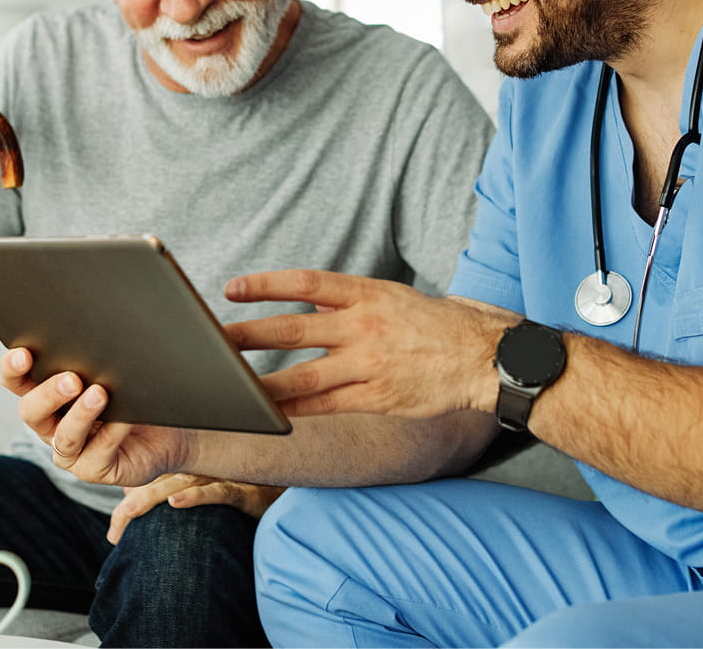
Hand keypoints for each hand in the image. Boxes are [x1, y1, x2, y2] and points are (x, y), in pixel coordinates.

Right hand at [1, 349, 192, 487]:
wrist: (170, 432)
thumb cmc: (138, 393)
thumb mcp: (116, 369)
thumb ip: (101, 352)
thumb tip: (105, 318)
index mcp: (50, 395)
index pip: (19, 382)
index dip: (13, 370)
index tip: (22, 354)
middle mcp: (54, 424)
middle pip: (31, 412)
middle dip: (48, 393)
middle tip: (72, 378)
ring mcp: (74, 450)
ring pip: (63, 437)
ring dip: (79, 415)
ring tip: (99, 394)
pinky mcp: (96, 469)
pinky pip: (98, 453)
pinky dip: (112, 433)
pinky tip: (126, 418)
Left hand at [107, 474, 285, 543]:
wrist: (283, 491)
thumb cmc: (241, 490)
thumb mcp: (203, 492)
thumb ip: (168, 488)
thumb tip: (131, 494)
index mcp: (190, 469)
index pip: (151, 482)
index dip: (128, 504)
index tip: (115, 535)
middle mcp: (202, 470)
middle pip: (159, 483)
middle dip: (134, 507)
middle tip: (115, 532)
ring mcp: (222, 477)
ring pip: (182, 484)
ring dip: (155, 498)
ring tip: (129, 512)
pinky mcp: (241, 490)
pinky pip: (217, 492)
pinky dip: (197, 495)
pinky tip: (177, 502)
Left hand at [223, 271, 517, 417]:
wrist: (490, 358)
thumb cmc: (446, 325)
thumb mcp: (399, 298)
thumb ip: (355, 303)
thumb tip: (314, 306)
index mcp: (370, 294)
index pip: (307, 283)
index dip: (266, 285)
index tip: (233, 288)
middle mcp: (365, 326)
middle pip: (292, 331)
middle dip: (248, 338)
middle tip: (212, 343)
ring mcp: (370, 365)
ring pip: (303, 377)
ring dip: (262, 384)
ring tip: (230, 390)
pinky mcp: (379, 400)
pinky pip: (329, 410)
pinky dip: (298, 415)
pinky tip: (273, 419)